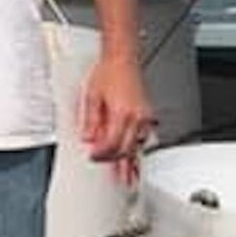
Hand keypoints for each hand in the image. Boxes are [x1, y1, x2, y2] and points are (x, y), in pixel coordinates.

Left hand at [77, 50, 156, 173]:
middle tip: (110, 174)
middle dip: (116, 163)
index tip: (93, 158)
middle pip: (127, 149)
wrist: (122, 59)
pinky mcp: (148, 115)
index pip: (112, 144)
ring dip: (131, 161)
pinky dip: (138, 149)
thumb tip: (87, 139)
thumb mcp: (92, 96)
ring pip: (138, 146)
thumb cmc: (108, 72)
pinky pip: (144, 137)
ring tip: (128, 177)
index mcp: (122, 113)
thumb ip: (90, 120)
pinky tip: (136, 156)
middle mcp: (137, 117)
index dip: (102, 155)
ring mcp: (145, 117)